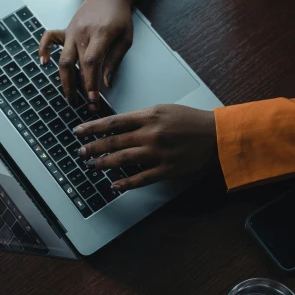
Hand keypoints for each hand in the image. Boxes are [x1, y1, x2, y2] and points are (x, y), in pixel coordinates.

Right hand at [39, 0, 133, 113]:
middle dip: (77, 87)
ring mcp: (71, 31)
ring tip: (70, 96)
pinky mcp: (65, 30)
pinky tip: (43, 63)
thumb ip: (114, 61)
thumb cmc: (119, 17)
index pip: (92, 63)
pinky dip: (43, 49)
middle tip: (82, 104)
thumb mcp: (125, 39)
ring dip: (64, 79)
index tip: (93, 99)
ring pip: (62, 58)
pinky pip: (49, 38)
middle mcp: (82, 33)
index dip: (90, 83)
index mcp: (100, 34)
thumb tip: (106, 83)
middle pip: (75, 64)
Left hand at [75, 104, 218, 190]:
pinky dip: (126, 183)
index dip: (93, 127)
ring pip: (123, 160)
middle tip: (81, 152)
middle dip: (94, 147)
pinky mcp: (166, 170)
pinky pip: (141, 178)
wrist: (215, 135)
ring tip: (93, 166)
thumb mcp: (164, 109)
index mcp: (149, 116)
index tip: (79, 132)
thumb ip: (141, 117)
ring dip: (105, 163)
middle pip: (114, 142)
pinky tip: (114, 184)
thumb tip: (118, 126)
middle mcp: (151, 134)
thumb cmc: (190, 120)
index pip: (113, 122)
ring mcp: (158, 153)